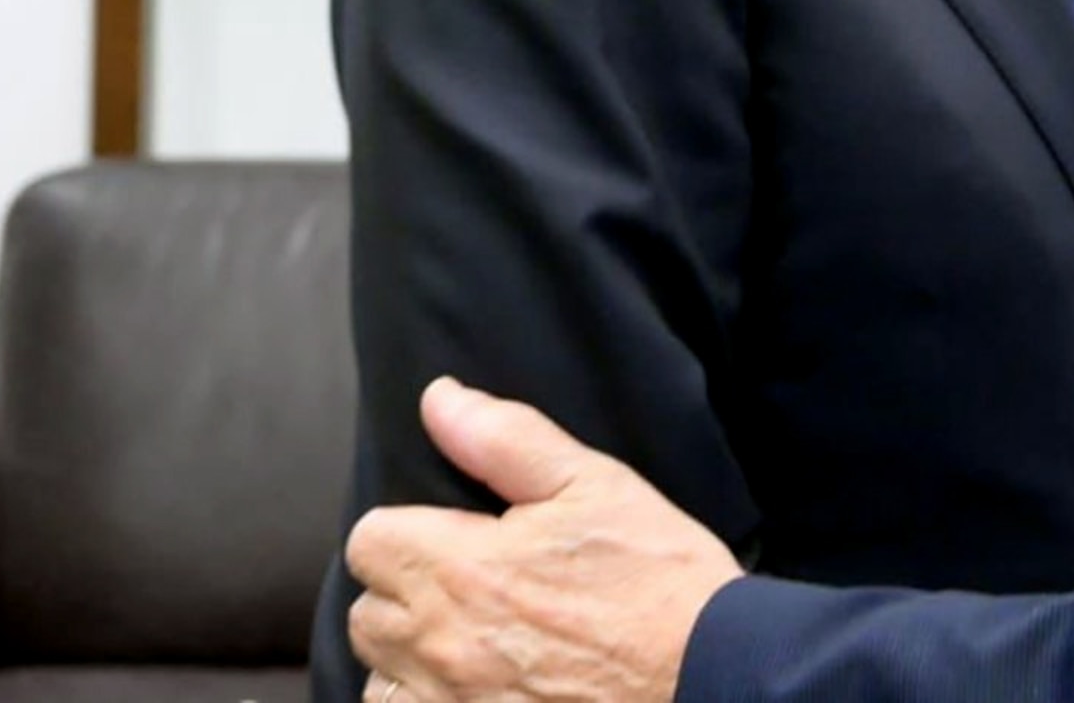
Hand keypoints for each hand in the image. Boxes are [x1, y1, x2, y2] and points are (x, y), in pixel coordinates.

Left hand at [346, 377, 741, 702]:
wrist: (706, 672)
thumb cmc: (659, 581)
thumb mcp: (595, 485)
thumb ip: (505, 439)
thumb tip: (441, 401)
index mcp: (461, 568)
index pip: (370, 540)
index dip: (408, 529)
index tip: (455, 534)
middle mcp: (440, 643)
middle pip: (367, 611)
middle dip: (408, 592)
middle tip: (473, 585)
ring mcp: (451, 702)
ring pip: (381, 675)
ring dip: (413, 657)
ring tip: (475, 640)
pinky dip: (430, 701)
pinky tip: (479, 684)